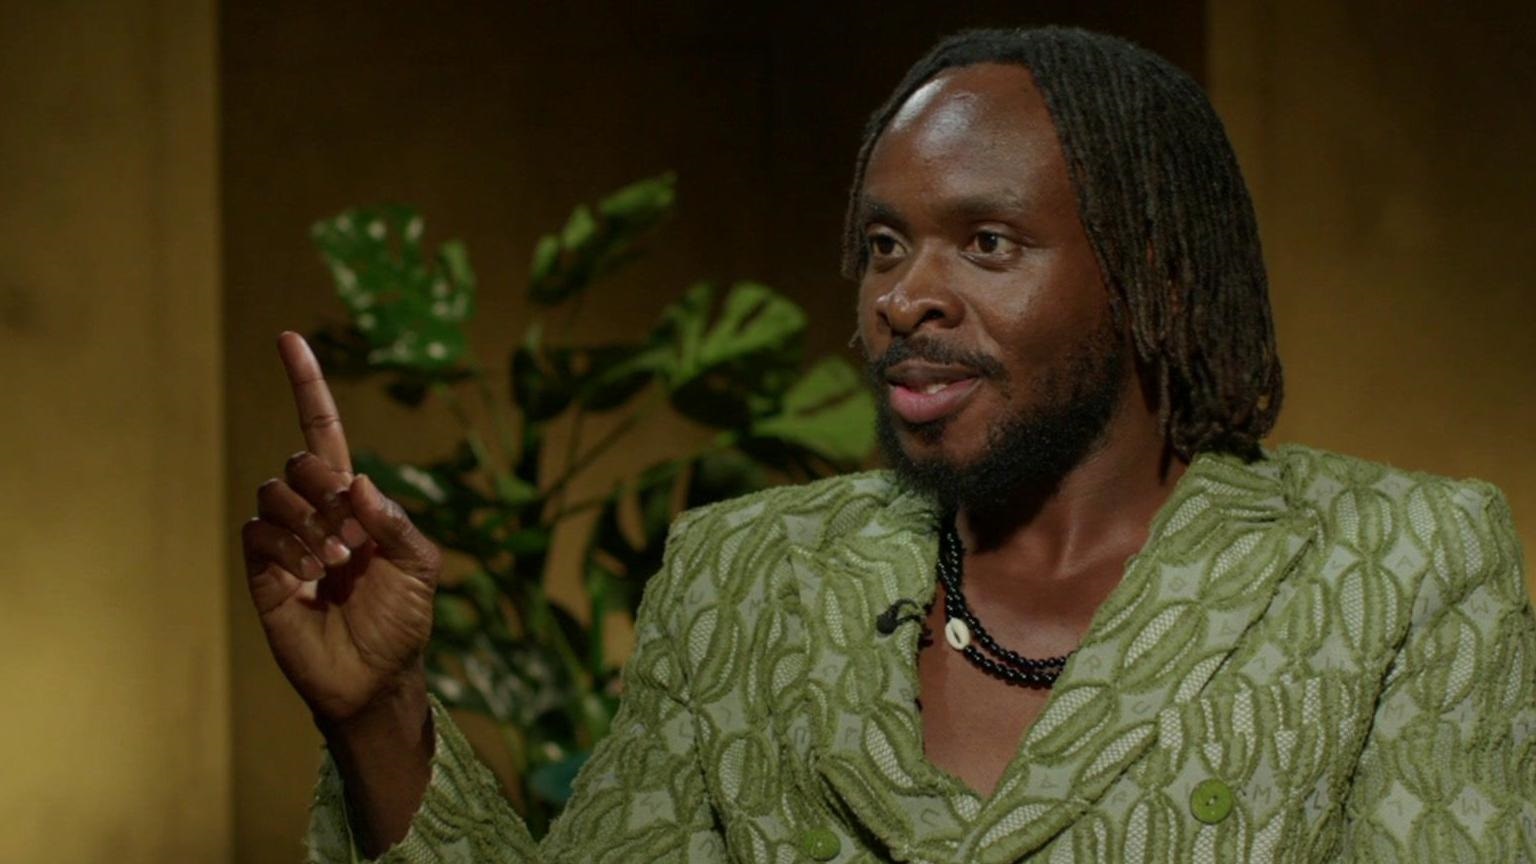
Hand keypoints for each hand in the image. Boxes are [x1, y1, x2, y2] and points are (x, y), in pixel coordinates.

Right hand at [242, 331, 440, 724]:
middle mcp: (315, 512)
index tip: (289, 340)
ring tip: (335, 565)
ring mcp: (284, 540)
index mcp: (354, 501)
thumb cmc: (403, 621)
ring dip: (308, 525)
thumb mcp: (422, 566)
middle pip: (299, 462)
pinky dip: (285, 549)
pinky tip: (307, 578)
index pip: (323, 432)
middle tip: (350, 535)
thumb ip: (397, 521)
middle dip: (324, 487)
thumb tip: (358, 484)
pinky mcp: (261, 572)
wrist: (375, 678)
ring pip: (273, 493)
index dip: (306, 387)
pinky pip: (258, 534)